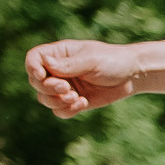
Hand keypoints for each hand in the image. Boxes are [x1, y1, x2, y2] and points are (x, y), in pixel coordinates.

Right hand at [25, 39, 144, 117]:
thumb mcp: (91, 60)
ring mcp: (65, 87)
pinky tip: (83, 103)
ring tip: (75, 97)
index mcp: (59, 54)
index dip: (32, 68)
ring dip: (56, 101)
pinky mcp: (74, 101)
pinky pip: (59, 111)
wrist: (132, 76)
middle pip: (36, 82)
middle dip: (48, 88)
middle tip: (67, 88)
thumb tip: (46, 64)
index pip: (34, 59)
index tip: (42, 75)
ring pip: (45, 99)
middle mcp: (58, 71)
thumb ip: (69, 65)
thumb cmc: (113, 61)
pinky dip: (67, 110)